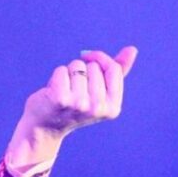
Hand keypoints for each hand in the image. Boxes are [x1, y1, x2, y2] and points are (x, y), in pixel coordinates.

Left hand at [21, 46, 138, 139]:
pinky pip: (62, 70)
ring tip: (64, 91)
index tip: (89, 60)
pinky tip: (53, 91)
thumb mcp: (99, 92)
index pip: (114, 69)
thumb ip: (117, 72)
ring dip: (68, 73)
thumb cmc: (73, 105)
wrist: (44, 127)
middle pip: (93, 66)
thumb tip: (132, 49)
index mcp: (113, 108)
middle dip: (82, 71)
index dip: (100, 59)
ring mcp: (80, 104)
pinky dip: (57, 75)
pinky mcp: (61, 98)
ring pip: (77, 66)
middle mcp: (98, 108)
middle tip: (73, 90)